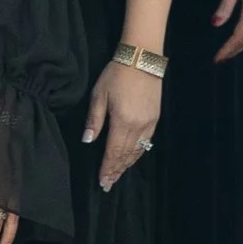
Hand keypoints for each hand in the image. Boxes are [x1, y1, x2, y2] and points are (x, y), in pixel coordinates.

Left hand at [85, 52, 161, 191]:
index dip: (107, 168)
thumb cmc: (116, 74)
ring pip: (137, 151)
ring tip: (117, 175)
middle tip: (108, 184)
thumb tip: (87, 140)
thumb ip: (94, 120)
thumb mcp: (99, 95)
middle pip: (125, 155)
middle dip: (116, 170)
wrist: (142, 59)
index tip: (102, 181)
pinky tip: (131, 158)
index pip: (113, 152)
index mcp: (122, 121)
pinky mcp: (155, 118)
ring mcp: (149, 123)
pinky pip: (146, 142)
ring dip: (127, 164)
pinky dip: (138, 153)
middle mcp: (138, 126)